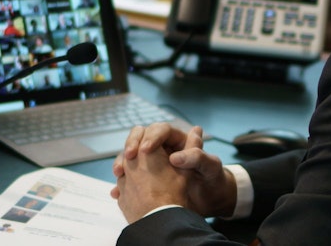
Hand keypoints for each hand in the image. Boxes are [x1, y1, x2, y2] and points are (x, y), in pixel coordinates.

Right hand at [111, 123, 236, 221]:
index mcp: (178, 140)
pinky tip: (118, 191)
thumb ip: (197, 157)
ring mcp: (153, 162)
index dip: (151, 136)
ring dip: (123, 162)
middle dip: (132, 144)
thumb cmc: (213, 179)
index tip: (145, 150)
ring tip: (119, 173)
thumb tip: (175, 157)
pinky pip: (130, 175)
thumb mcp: (210, 167)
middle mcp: (163, 147)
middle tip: (129, 156)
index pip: (160, 129)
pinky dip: (122, 183)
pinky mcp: (146, 177)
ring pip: (132, 155)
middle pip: (141, 137)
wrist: (211, 200)